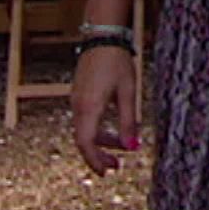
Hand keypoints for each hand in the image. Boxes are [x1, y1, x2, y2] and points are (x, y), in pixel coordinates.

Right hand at [70, 46, 140, 174]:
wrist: (102, 36)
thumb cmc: (116, 61)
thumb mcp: (128, 92)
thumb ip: (128, 121)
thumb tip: (131, 147)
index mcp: (89, 107)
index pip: (86, 143)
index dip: (95, 161)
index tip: (107, 173)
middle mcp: (78, 106)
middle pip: (84, 140)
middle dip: (100, 155)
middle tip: (117, 167)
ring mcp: (77, 100)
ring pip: (85, 130)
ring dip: (102, 142)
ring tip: (122, 149)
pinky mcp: (80, 95)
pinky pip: (86, 120)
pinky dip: (99, 130)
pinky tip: (115, 130)